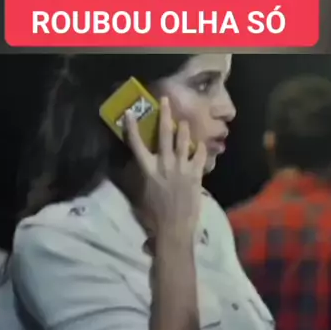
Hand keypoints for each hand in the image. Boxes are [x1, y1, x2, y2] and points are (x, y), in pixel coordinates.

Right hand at [125, 97, 206, 239]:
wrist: (175, 229)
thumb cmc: (154, 217)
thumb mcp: (141, 195)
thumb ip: (143, 178)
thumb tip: (141, 168)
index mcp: (149, 170)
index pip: (137, 145)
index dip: (132, 128)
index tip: (130, 113)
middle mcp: (165, 165)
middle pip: (164, 134)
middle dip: (165, 115)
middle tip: (166, 100)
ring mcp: (182, 168)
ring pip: (184, 141)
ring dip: (184, 129)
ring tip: (184, 122)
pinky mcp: (196, 175)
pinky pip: (199, 156)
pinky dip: (200, 149)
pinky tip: (201, 145)